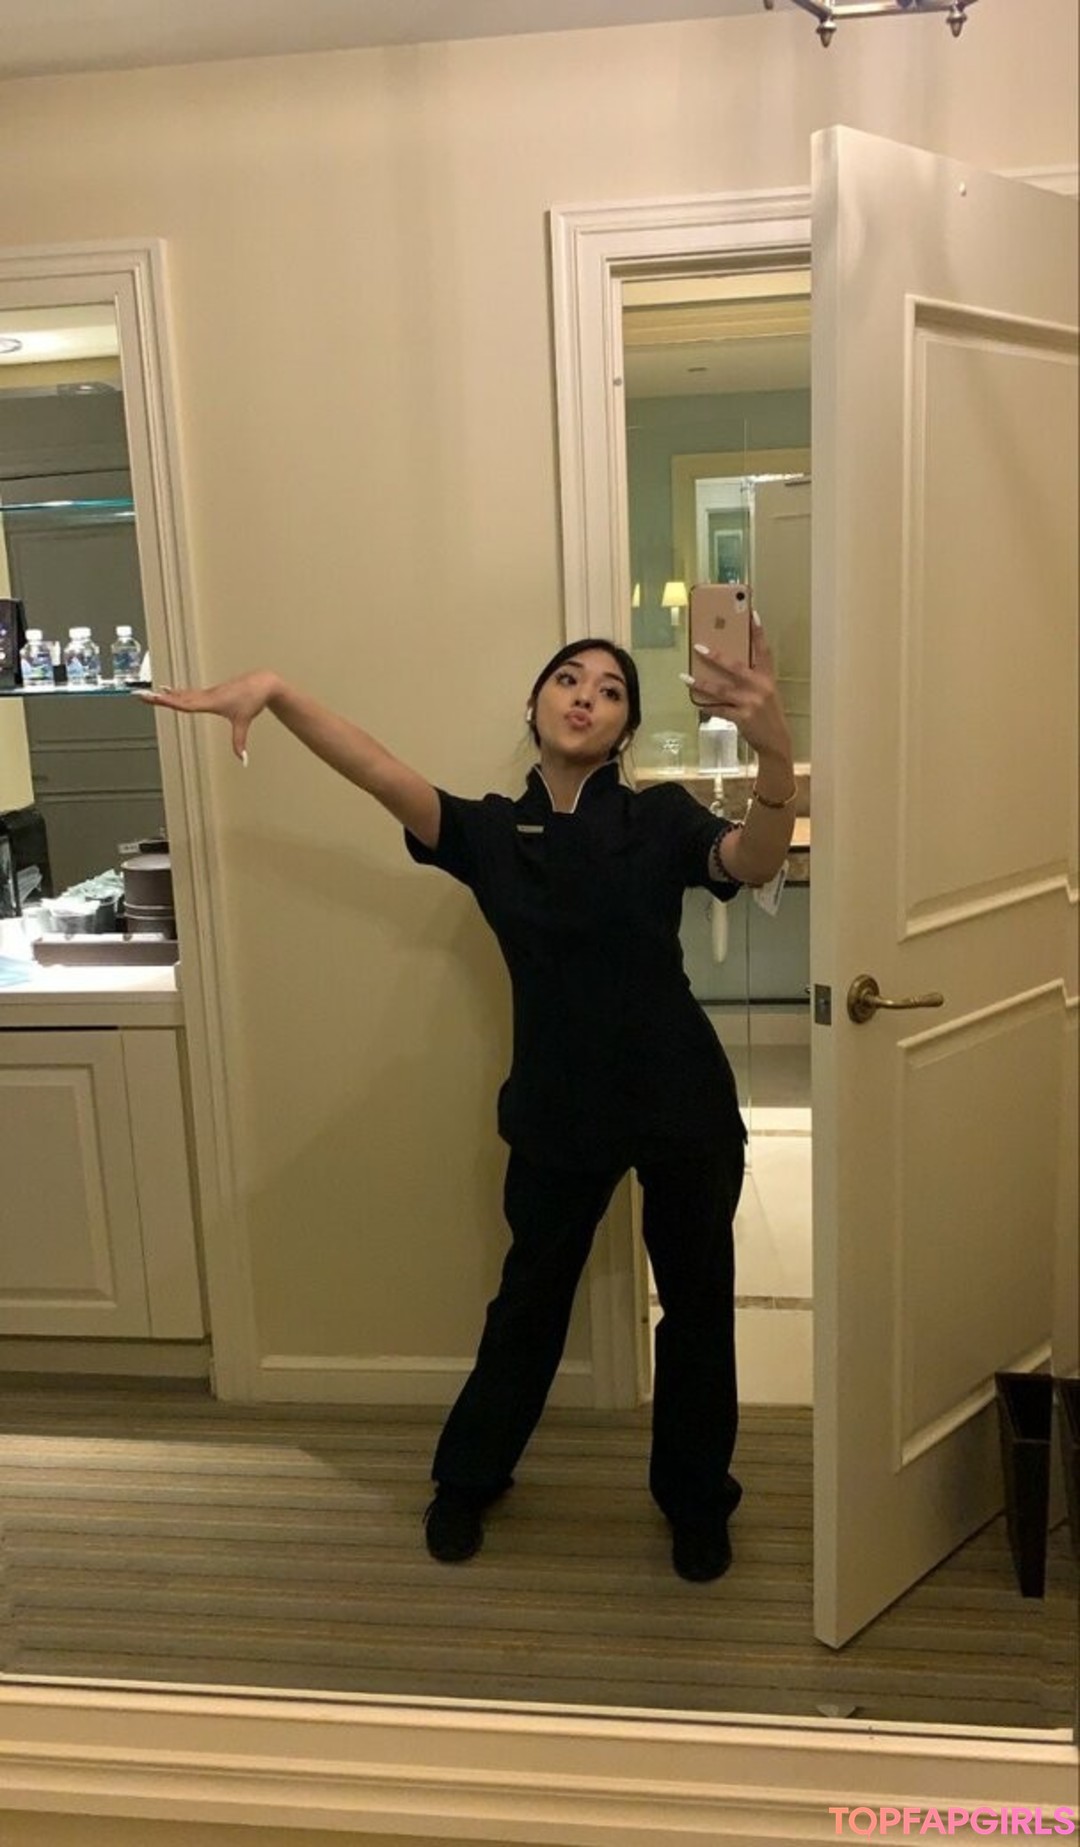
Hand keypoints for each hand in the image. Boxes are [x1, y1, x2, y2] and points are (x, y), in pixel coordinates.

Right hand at [138, 669, 281, 761]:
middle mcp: (206, 696)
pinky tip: (171, 691)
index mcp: (211, 701)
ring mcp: (208, 693)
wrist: (262, 683)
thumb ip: (239, 743)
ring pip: (183, 694)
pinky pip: (190, 692)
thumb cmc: (252, 700)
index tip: (154, 697)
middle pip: (178, 698)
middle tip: (141, 695)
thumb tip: (243, 760)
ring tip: (151, 694)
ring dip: (166, 695)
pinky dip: (178, 693)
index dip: (168, 701)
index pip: (184, 703)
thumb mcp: (243, 723)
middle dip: (159, 698)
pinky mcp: (212, 692)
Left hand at [682, 615, 792, 759]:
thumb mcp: (767, 694)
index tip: (752, 613)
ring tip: (685, 677)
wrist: (776, 742)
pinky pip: (719, 709)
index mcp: (768, 678)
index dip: (758, 632)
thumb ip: (752, 680)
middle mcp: (760, 688)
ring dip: (701, 683)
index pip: (764, 651)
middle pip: (735, 667)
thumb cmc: (768, 715)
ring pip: (721, 689)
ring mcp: (751, 703)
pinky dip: (706, 706)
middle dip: (715, 656)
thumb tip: (726, 666)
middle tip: (698, 647)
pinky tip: (695, 702)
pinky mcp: (742, 718)